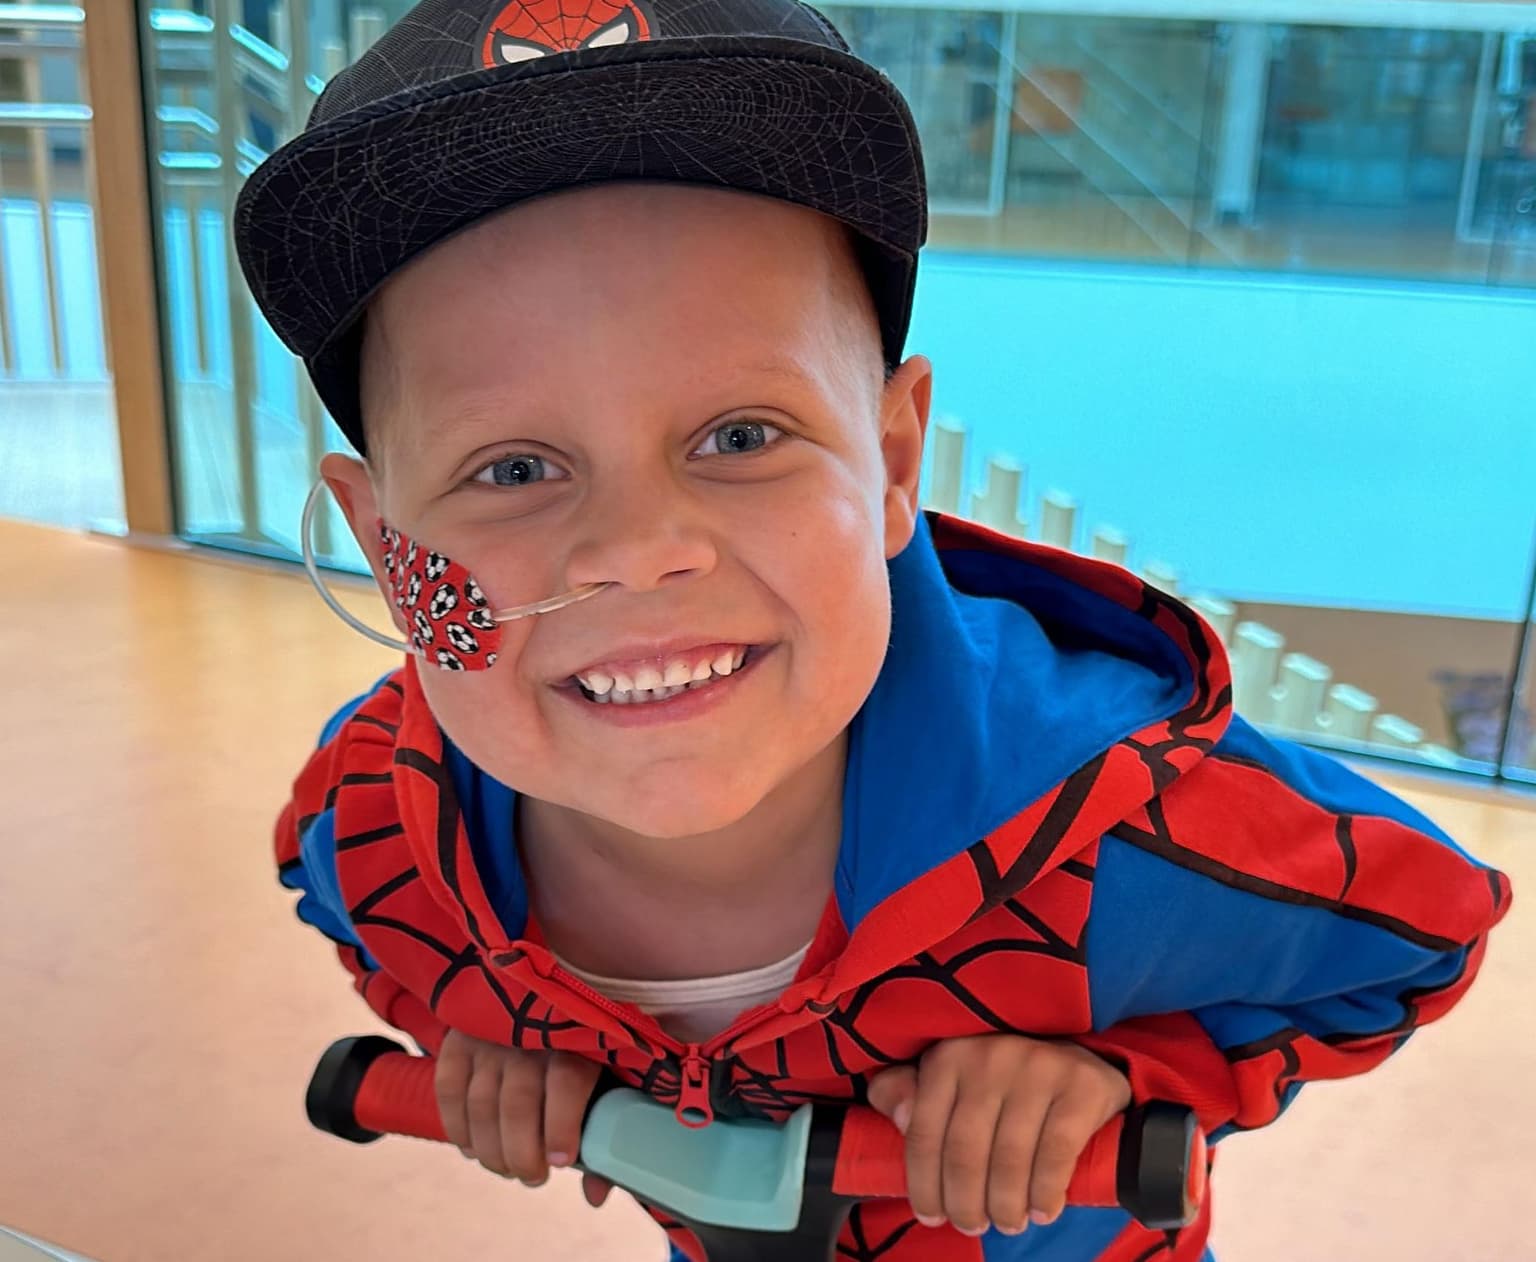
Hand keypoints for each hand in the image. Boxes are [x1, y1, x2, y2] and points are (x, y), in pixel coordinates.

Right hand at [434, 1028, 614, 1206]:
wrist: (527, 997)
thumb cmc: (573, 1047)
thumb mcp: (600, 1074)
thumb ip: (600, 1130)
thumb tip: (595, 1196)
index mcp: (573, 1038)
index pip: (567, 1081)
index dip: (562, 1126)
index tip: (560, 1161)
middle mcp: (528, 1035)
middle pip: (518, 1104)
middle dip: (522, 1155)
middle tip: (533, 1177)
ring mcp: (489, 1037)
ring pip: (482, 1104)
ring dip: (491, 1151)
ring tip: (507, 1168)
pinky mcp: (459, 1039)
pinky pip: (449, 1090)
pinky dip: (458, 1128)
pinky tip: (473, 1149)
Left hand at [866, 1035, 1131, 1236]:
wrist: (1083, 1062)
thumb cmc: (1003, 1082)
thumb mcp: (952, 1080)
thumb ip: (910, 1094)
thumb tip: (898, 1117)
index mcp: (948, 1057)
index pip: (923, 1133)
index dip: (923, 1185)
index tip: (932, 1216)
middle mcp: (989, 1056)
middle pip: (964, 1152)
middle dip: (965, 1204)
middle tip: (972, 1225)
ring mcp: (1037, 1068)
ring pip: (1009, 1159)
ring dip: (1005, 1206)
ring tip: (1008, 1222)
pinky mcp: (1080, 1086)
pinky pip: (1055, 1155)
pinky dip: (1045, 1194)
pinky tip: (1042, 1211)